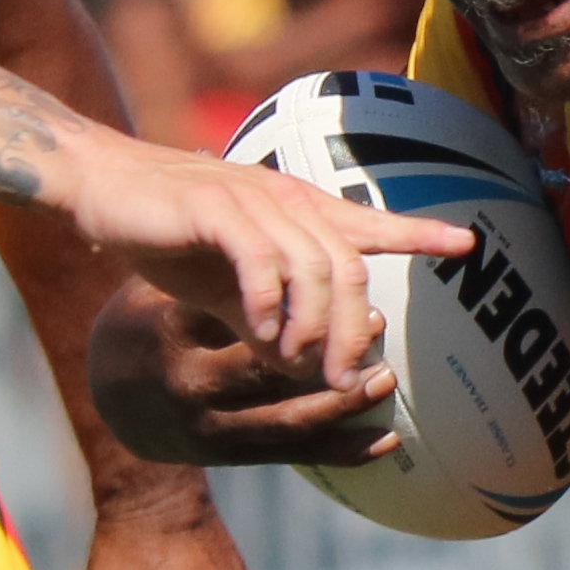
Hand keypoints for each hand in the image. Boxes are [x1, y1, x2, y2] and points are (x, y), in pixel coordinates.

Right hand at [57, 135, 468, 395]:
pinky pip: (261, 259)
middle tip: (349, 381)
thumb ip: (274, 318)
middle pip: (348, 266)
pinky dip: (268, 300)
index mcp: (297, 211)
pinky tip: (262, 331)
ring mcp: (253, 200)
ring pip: (311, 266)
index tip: (465, 243)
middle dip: (353, 330)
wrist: (104, 188)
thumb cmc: (173, 234)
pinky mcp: (216, 207)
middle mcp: (286, 200)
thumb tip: (306, 368)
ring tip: (302, 364)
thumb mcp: (235, 283)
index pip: (370, 223)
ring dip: (312, 325)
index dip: (418, 232)